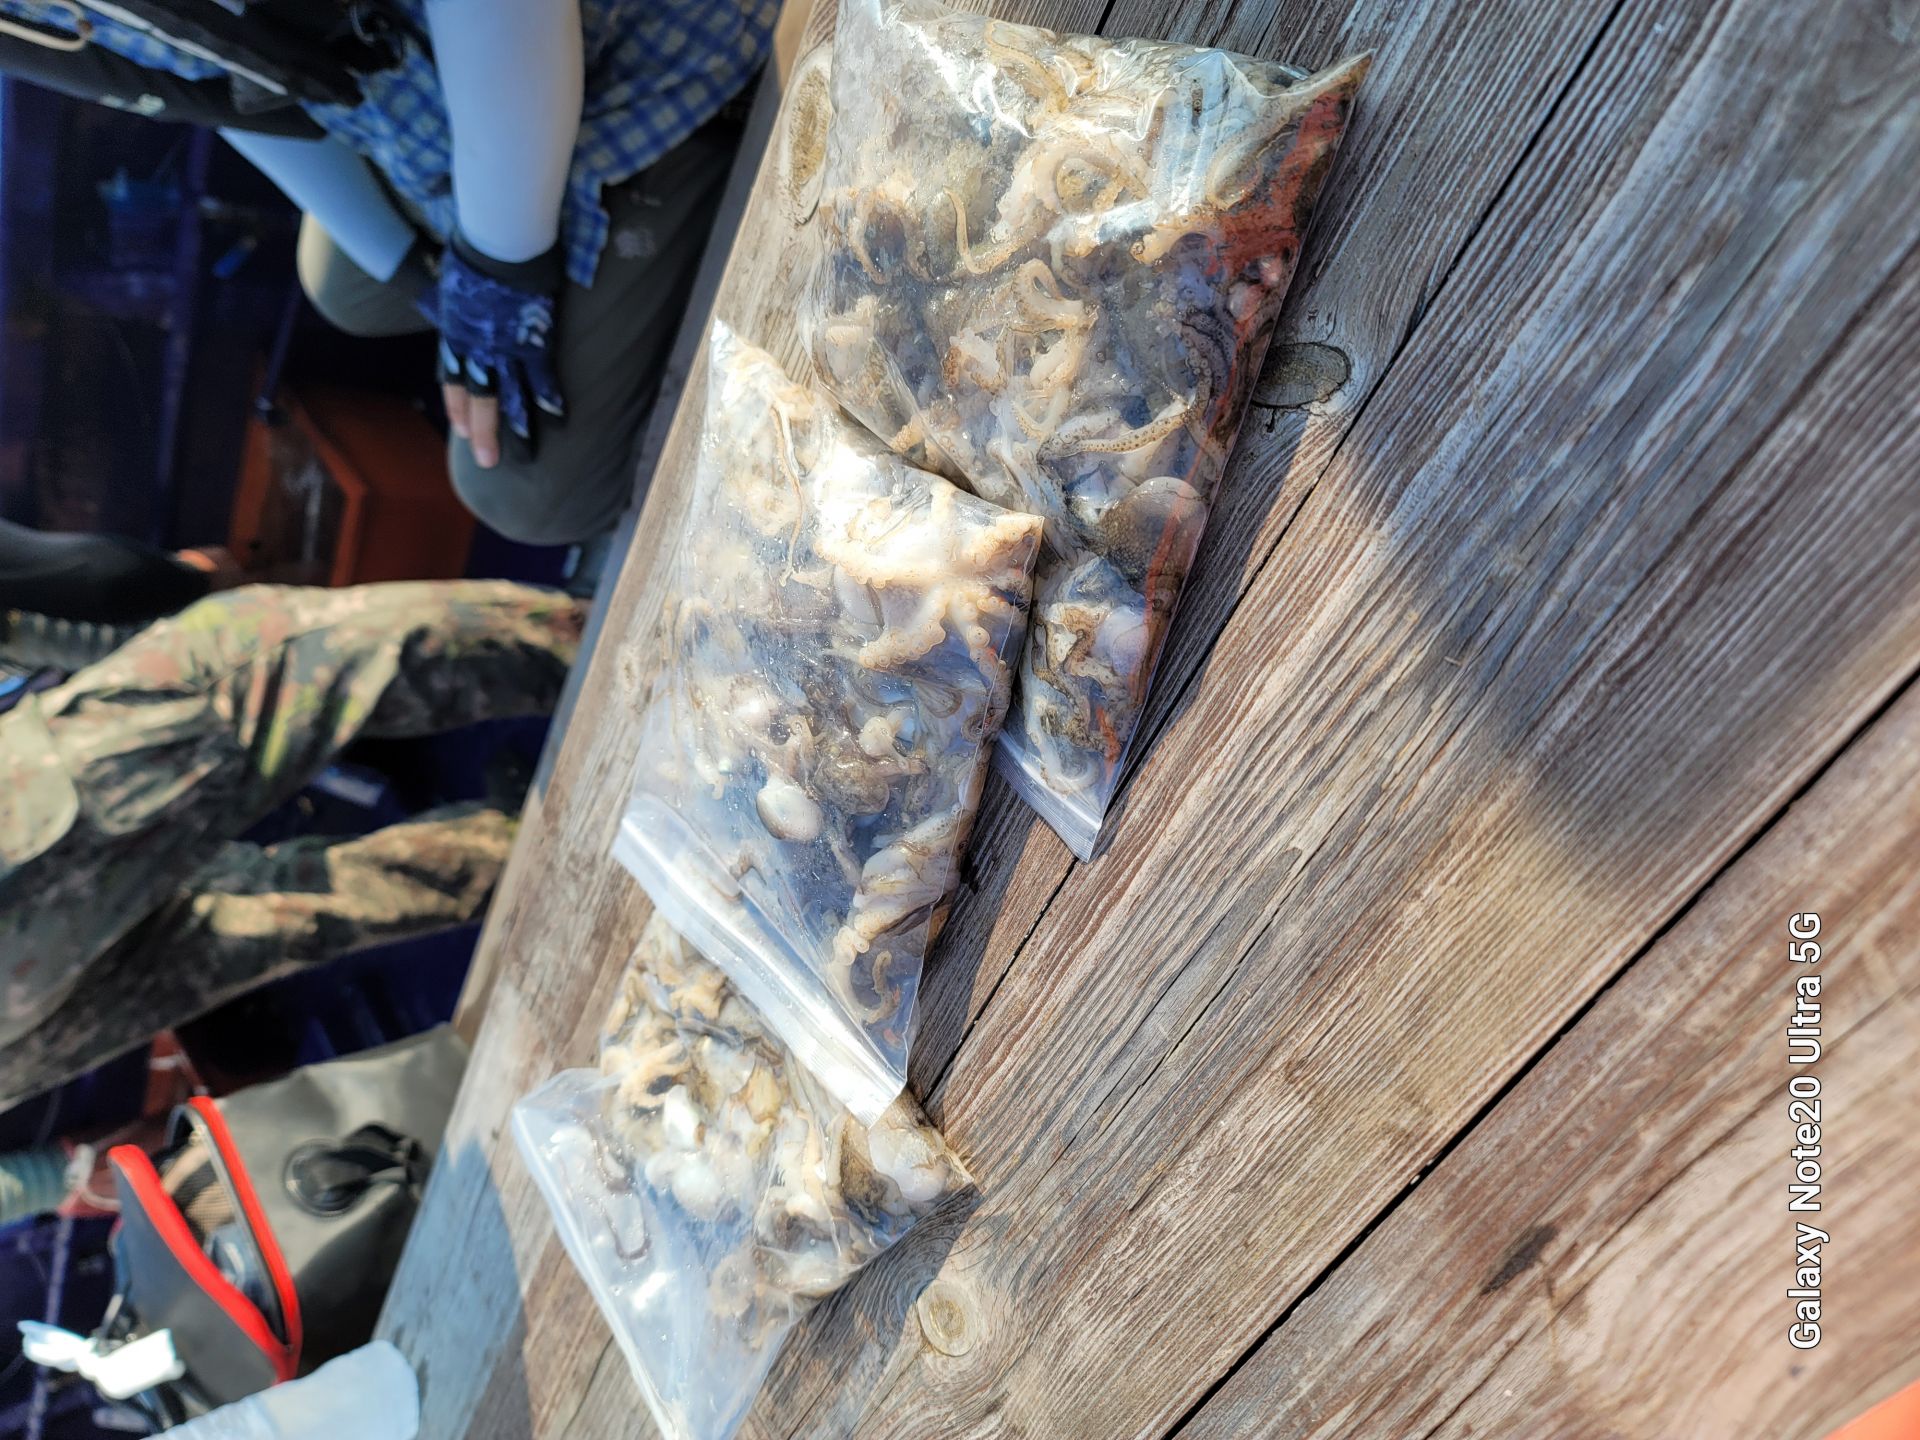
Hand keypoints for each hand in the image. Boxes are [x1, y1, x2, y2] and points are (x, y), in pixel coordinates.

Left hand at [436, 235, 565, 466]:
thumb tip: (449, 291)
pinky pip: (542, 378)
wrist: (495, 243)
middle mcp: (476, 348)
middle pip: (477, 396)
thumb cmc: (472, 251)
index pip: (451, 376)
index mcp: (455, 332)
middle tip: (487, 461)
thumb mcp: (452, 278)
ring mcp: (504, 348)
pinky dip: (549, 400)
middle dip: (482, 430)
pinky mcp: (532, 342)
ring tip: (524, 455)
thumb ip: (454, 294)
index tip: (459, 428)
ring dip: (514, 428)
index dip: (456, 404)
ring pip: (507, 396)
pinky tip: (558, 421)